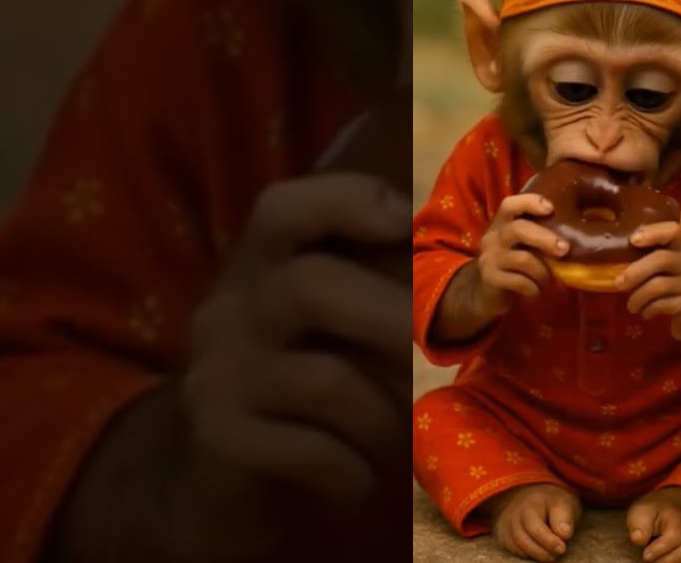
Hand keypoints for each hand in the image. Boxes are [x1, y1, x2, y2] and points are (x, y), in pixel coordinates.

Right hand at [179, 172, 413, 558]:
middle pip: (311, 286)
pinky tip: (360, 477)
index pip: (284, 208)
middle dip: (393, 324)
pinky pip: (313, 451)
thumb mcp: (333, 318)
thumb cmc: (301, 376)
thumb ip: (379, 280)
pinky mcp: (218, 436)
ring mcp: (215, 373)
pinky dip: (355, 469)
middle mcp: (226, 307)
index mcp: (260, 263)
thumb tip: (465, 268)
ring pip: (326, 381)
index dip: (347, 202)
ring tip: (394, 437)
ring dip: (384, 417)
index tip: (404, 220)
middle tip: (427, 362)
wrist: (221, 472)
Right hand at [471, 193, 568, 317]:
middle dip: (545, 239)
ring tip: (547, 279)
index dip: (530, 202)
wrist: (486, 292)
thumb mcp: (523, 244)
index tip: (550, 208)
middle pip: (518, 229)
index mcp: (503, 223)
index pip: (510, 204)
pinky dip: (533, 287)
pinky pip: (518, 281)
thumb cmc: (514, 263)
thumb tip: (577, 232)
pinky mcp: (490, 278)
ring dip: (542, 271)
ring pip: (522, 259)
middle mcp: (493, 236)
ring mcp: (489, 257)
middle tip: (564, 249)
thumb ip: (540, 234)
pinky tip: (535, 290)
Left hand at [616, 222, 680, 340]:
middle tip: (618, 283)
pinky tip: (645, 312)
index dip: (652, 232)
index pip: (673, 230)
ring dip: (638, 297)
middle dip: (635, 271)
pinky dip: (648, 309)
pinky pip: (662, 305)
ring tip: (632, 305)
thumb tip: (619, 253)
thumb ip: (658, 256)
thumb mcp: (678, 266)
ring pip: (658, 286)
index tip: (632, 240)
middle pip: (661, 259)